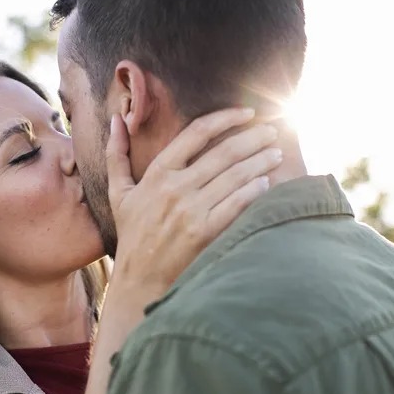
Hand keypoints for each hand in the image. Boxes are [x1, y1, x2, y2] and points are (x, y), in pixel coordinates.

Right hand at [69, 107, 279, 393]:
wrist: (139, 280)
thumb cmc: (132, 235)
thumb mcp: (119, 193)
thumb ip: (116, 154)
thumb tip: (116, 119)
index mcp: (156, 173)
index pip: (196, 133)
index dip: (225, 118)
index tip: (247, 113)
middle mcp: (174, 188)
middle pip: (224, 152)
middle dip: (254, 138)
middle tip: (273, 131)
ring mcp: (189, 211)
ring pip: (235, 176)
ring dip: (261, 161)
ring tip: (277, 153)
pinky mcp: (203, 233)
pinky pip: (236, 204)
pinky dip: (254, 190)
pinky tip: (268, 182)